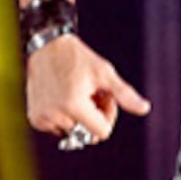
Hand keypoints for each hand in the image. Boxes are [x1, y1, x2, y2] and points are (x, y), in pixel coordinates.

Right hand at [25, 34, 150, 146]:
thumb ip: (124, 94)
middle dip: (93, 116)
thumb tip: (145, 108)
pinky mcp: (35, 118)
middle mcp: (56, 115)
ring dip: (78, 116)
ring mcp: (43, 118)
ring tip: (76, 92)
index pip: (102, 132)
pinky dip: (63, 117)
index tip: (104, 97)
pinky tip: (63, 96)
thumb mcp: (104, 73)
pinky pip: (57, 128)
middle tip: (90, 93)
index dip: (108, 115)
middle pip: (86, 133)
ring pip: (72, 131)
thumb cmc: (78, 58)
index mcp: (74, 105)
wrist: (47, 47)